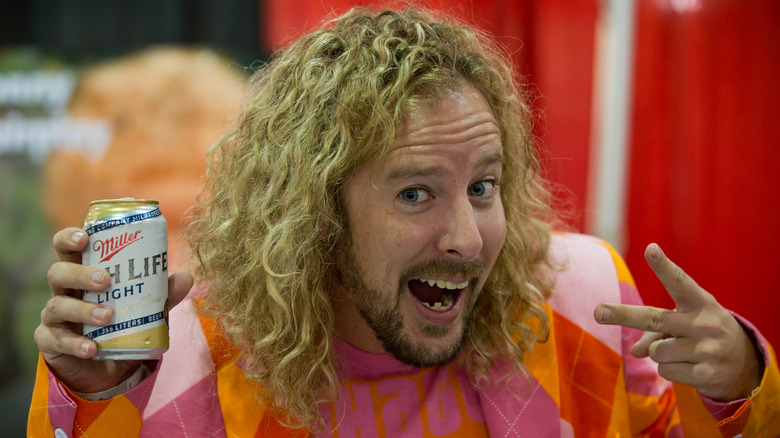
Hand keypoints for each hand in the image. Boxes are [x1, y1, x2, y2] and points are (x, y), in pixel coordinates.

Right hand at [34, 227, 192, 392]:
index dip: (69, 238)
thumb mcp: (143, 307)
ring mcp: (54, 317)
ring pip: (57, 306)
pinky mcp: (50, 341)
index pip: (67, 247)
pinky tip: (92, 348)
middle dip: (80, 274)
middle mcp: (64, 291)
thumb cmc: (121, 323)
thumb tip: (186, 277)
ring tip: (108, 316)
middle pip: (58, 272)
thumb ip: (162, 293)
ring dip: (83, 310)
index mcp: (83, 272)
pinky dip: (75, 343)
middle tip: (106, 280)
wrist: (106, 366)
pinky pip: (57, 340)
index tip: (85, 237)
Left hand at [594, 243, 761, 401]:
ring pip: (655, 351)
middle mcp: (705, 324)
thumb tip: (636, 352)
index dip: (664, 266)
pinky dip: (671, 370)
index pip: (680, 281)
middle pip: (655, 319)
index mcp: (700, 303)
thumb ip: (656, 331)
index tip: (651, 249)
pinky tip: (691, 367)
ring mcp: (708, 349)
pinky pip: (666, 371)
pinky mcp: (707, 373)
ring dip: (660, 354)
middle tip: (599, 311)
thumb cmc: (703, 333)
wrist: (744, 365)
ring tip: (683, 352)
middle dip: (624, 315)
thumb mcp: (685, 323)